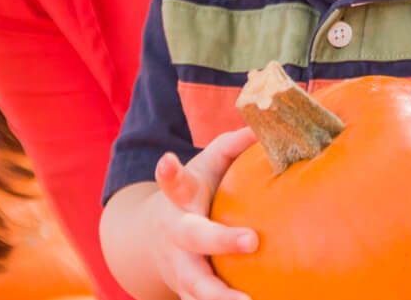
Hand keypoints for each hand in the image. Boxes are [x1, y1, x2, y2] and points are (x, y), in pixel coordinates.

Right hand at [152, 128, 258, 299]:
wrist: (150, 241)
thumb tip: (259, 128)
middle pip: (192, 238)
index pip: (173, 183)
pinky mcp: (188, 294)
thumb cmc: (193, 197)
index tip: (168, 162)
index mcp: (179, 201)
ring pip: (196, 287)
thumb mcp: (203, 168)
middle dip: (219, 240)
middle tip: (251, 241)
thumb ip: (229, 148)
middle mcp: (176, 236)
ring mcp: (180, 269)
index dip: (169, 173)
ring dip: (220, 298)